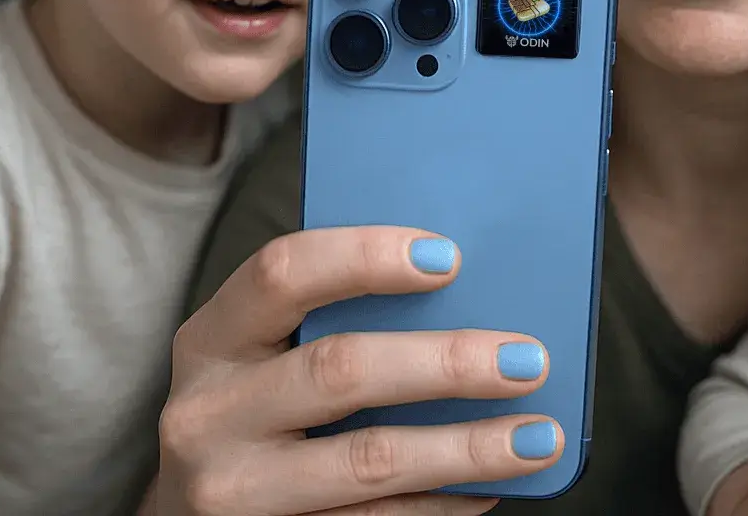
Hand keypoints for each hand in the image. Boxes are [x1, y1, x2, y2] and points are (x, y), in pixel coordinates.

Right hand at [152, 226, 562, 514]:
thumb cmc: (258, 406)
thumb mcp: (265, 354)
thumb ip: (336, 317)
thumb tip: (465, 287)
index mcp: (213, 339)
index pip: (283, 273)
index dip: (365, 256)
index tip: (449, 258)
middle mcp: (209, 414)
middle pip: (340, 370)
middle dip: (446, 362)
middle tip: (527, 358)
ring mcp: (236, 490)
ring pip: (370, 461)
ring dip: (467, 447)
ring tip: (537, 436)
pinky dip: (444, 502)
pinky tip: (492, 486)